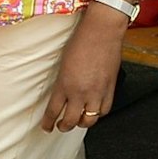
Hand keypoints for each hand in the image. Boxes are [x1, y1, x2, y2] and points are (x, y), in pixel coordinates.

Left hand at [41, 5, 127, 131]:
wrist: (102, 31)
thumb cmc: (82, 41)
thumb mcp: (63, 63)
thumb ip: (63, 82)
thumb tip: (62, 95)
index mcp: (64, 84)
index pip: (53, 111)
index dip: (48, 123)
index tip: (46, 127)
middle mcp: (80, 91)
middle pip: (70, 121)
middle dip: (64, 126)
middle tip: (61, 126)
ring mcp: (96, 91)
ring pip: (89, 120)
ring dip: (82, 123)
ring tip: (79, 121)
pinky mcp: (110, 88)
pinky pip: (104, 110)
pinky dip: (98, 114)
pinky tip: (95, 110)